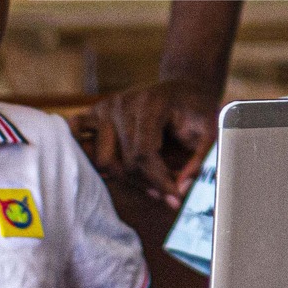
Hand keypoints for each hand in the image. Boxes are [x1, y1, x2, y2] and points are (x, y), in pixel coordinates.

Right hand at [78, 78, 218, 208]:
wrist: (182, 87)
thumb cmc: (196, 109)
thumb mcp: (211, 129)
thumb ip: (200, 159)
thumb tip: (181, 189)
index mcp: (150, 103)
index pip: (144, 154)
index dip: (159, 181)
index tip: (175, 200)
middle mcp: (122, 103)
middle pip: (124, 162)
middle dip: (147, 183)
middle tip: (167, 194)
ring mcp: (105, 107)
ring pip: (102, 160)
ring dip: (124, 177)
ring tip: (148, 181)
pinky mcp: (94, 112)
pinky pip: (76, 134)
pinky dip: (82, 152)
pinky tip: (105, 168)